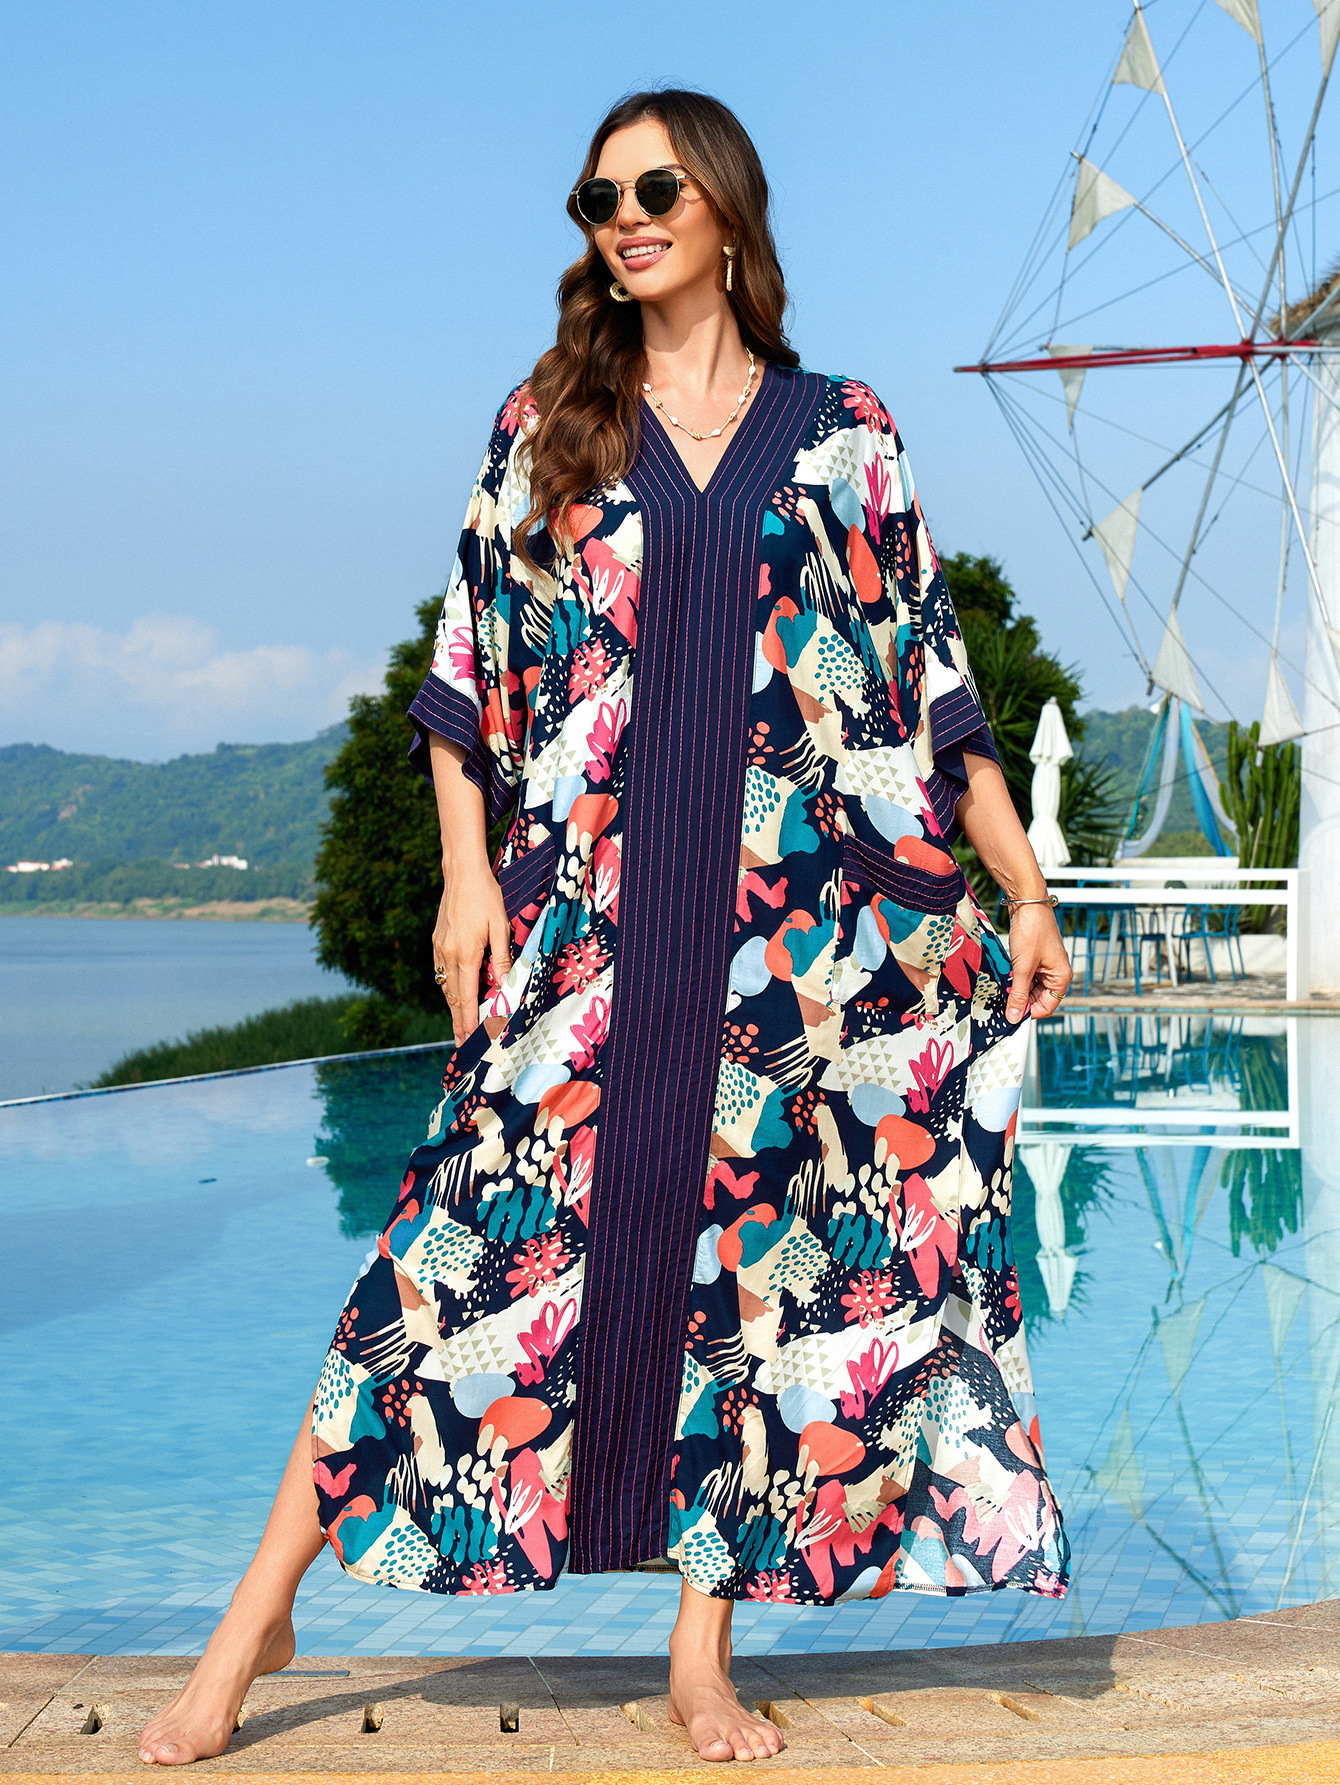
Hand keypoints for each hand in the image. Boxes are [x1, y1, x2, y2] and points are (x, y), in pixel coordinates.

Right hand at [432, 865, 511, 1043]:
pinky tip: (454, 993)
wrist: (462, 872)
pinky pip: (441, 971)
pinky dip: (448, 987)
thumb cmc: (486, 897)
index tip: (468, 1039)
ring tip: (459, 1024)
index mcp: (465, 954)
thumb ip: (501, 959)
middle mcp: (447, 954)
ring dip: (452, 1006)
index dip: (467, 1020)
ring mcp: (439, 947)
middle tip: (461, 1043)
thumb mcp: (501, 927)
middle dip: (457, 1021)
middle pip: (452, 996)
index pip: (466, 997)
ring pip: (445, 985)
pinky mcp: (437, 940)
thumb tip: (503, 986)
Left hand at [1005, 902, 1071, 1023]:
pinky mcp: (1035, 958)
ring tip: (1003, 987)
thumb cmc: (1032, 930)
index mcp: (1061, 977)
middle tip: (1003, 1001)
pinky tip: (1005, 976)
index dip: (1028, 1012)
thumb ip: (1018, 993)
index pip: (1047, 1007)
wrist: (1027, 904)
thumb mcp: (1023, 967)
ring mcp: (1045, 965)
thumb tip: (1014, 1015)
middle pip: (1038, 999)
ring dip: (1017, 989)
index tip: (1011, 1014)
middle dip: (1021, 1000)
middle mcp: (1056, 973)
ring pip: (1030, 988)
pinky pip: (1025, 976)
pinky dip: (1015, 979)